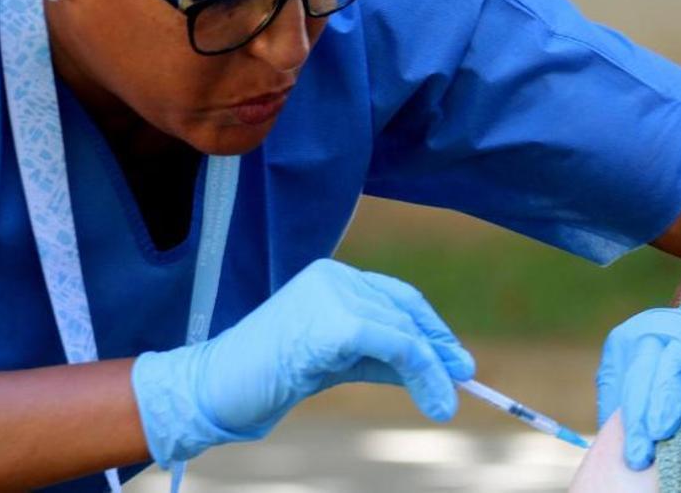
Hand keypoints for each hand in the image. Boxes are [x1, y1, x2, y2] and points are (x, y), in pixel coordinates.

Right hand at [131, 258, 475, 466]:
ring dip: (432, 369)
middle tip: (463, 379)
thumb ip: (383, 357)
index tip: (455, 360)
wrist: (218, 389)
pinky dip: (418, 371)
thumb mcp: (339, 361)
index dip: (431, 329)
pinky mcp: (333, 321)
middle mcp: (334, 277)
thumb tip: (440, 370)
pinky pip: (392, 344)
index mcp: (332, 278)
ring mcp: (332, 294)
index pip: (397, 296)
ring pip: (402, 330)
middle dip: (437, 348)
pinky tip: (430, 396)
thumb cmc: (271, 377)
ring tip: (446, 402)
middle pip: (405, 310)